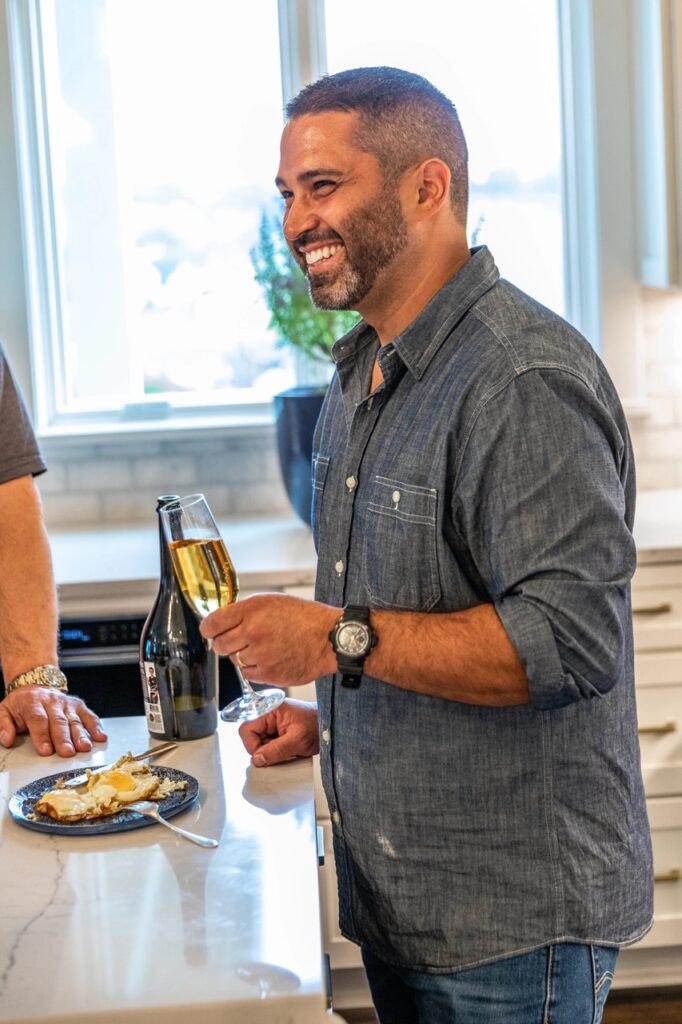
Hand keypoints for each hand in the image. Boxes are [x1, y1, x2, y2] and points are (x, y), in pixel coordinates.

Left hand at [0, 687, 106, 756]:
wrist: (34, 684)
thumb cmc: (20, 704)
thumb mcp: (4, 710)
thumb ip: (3, 725)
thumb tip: (6, 739)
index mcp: (32, 702)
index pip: (38, 720)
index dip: (42, 736)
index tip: (46, 751)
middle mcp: (52, 701)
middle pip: (58, 721)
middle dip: (63, 738)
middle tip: (67, 753)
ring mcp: (66, 703)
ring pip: (74, 720)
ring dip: (81, 735)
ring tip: (84, 748)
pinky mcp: (78, 705)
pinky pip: (88, 716)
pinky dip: (95, 726)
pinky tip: (100, 737)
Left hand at [201, 593, 337, 686]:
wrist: (329, 638)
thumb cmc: (304, 618)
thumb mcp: (272, 601)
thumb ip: (244, 611)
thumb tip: (221, 621)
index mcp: (251, 610)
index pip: (211, 624)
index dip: (209, 629)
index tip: (210, 631)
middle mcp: (252, 632)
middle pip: (218, 645)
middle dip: (226, 643)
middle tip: (242, 640)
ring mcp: (259, 655)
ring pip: (234, 660)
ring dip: (243, 656)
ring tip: (264, 648)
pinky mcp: (267, 674)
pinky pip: (248, 674)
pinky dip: (255, 669)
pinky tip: (270, 659)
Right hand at [238, 699, 318, 766]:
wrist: (330, 725)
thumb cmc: (317, 725)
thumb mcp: (297, 740)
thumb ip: (275, 750)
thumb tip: (257, 759)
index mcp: (269, 710)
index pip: (246, 729)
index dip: (253, 745)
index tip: (266, 754)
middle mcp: (268, 715)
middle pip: (251, 738)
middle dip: (263, 749)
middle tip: (281, 751)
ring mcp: (272, 723)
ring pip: (259, 743)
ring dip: (271, 751)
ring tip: (288, 749)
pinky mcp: (277, 731)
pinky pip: (268, 745)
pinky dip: (275, 752)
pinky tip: (287, 750)